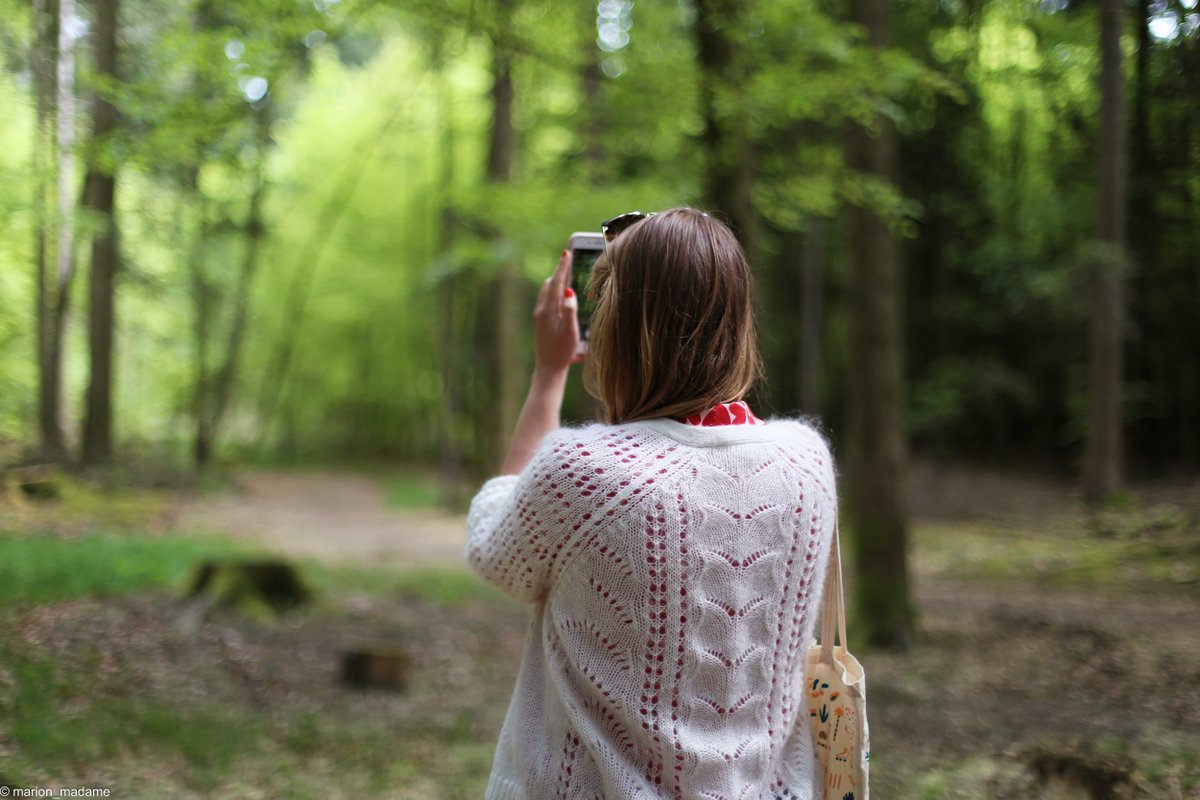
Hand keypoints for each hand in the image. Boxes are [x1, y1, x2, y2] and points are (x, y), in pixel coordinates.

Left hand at [532, 249, 580, 379]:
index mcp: (547, 310)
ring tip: (566, 273)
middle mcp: (541, 310)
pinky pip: (547, 299)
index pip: (556, 283)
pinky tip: (562, 295)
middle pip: (550, 284)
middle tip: (568, 259)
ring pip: (547, 291)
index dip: (562, 267)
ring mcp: (539, 316)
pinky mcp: (541, 321)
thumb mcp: (570, 331)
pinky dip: (554, 291)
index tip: (567, 252)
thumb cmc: (562, 351)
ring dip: (556, 281)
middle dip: (560, 271)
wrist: (548, 368)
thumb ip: (570, 310)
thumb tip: (569, 291)